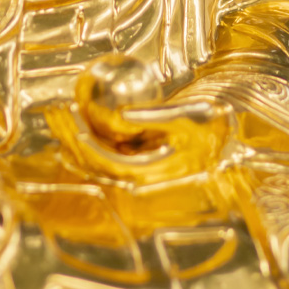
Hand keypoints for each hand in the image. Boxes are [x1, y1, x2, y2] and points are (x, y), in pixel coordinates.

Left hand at [46, 53, 232, 183]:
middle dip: (72, 138)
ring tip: (61, 113)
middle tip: (56, 112)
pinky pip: (109, 147)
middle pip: (96, 163)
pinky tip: (81, 114)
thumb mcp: (190, 117)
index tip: (71, 116)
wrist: (231, 132)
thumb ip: (155, 119)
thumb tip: (120, 117)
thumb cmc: (214, 125)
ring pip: (99, 157)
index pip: (108, 162)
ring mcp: (139, 167)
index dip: (85, 142)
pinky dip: (92, 133)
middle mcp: (141, 176)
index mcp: (153, 173)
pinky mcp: (139, 156)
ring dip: (77, 136)